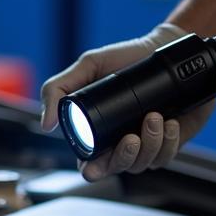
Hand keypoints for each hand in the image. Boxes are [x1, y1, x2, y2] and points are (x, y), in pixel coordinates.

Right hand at [40, 24, 215, 179]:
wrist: (166, 47)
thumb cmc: (126, 57)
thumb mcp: (88, 65)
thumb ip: (57, 88)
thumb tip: (46, 124)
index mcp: (97, 131)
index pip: (90, 164)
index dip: (92, 169)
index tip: (95, 162)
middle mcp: (120, 142)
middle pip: (118, 168)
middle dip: (124, 157)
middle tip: (131, 136)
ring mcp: (146, 144)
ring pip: (143, 163)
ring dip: (150, 144)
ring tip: (153, 116)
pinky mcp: (169, 141)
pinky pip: (165, 155)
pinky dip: (168, 141)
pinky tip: (170, 122)